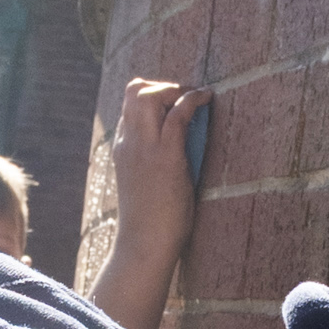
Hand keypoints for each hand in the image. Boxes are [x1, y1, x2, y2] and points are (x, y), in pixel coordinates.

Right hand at [88, 75, 206, 328]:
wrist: (144, 244)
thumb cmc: (149, 221)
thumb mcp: (144, 183)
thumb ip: (152, 161)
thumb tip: (178, 149)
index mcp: (121, 149)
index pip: (129, 107)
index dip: (152, 98)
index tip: (173, 104)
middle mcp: (129, 142)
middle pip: (135, 90)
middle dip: (162, 85)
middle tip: (184, 97)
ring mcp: (145, 146)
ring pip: (150, 93)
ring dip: (175, 88)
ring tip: (195, 97)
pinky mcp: (165, 154)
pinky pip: (178, 112)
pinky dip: (193, 98)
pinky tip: (207, 98)